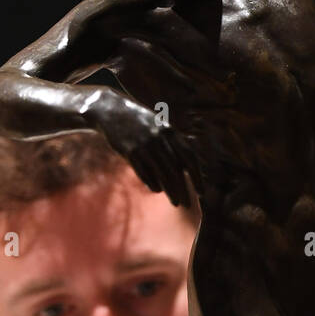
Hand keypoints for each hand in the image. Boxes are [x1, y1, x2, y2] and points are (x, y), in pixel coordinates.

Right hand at [85, 87, 202, 207]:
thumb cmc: (140, 121)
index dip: (197, 176)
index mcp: (170, 131)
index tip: (202, 192)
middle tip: (189, 204)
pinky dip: (151, 182)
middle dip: (184, 189)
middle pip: (176, 169)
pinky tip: (156, 189)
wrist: (112, 111)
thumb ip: (174, 143)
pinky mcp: (130, 151)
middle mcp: (159, 138)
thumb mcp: (160, 126)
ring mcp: (144, 145)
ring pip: (161, 173)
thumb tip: (187, 166)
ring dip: (170, 191)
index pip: (189, 157)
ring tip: (176, 202)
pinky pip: (144, 172)